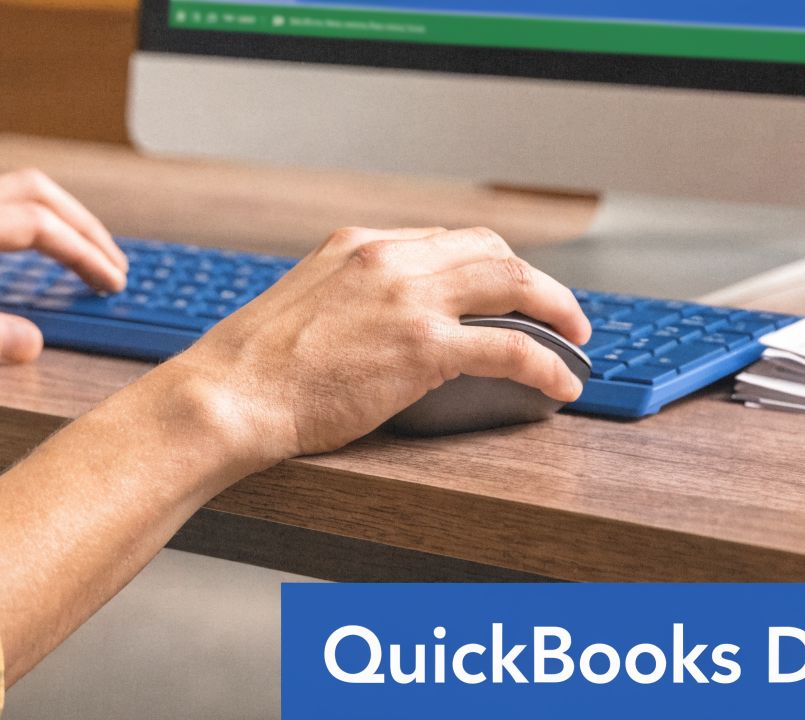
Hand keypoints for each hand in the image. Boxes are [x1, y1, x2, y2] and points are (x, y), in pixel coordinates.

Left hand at [0, 169, 126, 362]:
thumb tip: (30, 341)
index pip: (33, 224)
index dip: (82, 251)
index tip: (112, 282)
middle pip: (30, 194)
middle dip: (81, 224)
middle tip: (115, 264)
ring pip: (8, 200)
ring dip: (55, 224)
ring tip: (86, 259)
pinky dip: (24, 233)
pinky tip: (26, 264)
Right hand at [171, 227, 591, 459]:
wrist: (228, 395)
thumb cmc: (252, 369)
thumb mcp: (301, 305)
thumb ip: (348, 298)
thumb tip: (380, 325)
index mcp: (359, 245)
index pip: (446, 240)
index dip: (488, 265)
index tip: (506, 290)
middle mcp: (390, 259)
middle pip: (490, 249)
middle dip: (535, 279)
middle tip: (559, 311)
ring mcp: (408, 299)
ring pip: (512, 281)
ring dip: (556, 308)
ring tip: (576, 339)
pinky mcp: (422, 347)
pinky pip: (511, 347)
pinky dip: (548, 364)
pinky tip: (561, 384)